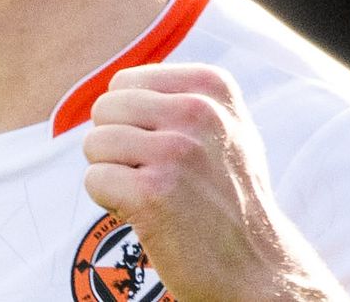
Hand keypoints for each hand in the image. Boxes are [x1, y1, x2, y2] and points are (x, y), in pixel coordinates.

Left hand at [82, 63, 349, 301]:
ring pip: (95, 143)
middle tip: (153, 176)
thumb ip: (182, 97)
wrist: (256, 267)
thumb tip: (120, 83)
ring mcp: (177, 152)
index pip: (125, 82)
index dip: (131, 120)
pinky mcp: (153, 193)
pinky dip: (108, 201)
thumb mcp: (227, 129)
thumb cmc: (232, 198)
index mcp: (214, 87)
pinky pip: (94, 179)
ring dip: (113, 174)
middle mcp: (198, 112)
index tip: (166, 151)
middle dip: (116, 145)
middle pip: (105, 109)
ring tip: (152, 195)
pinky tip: (144, 214)